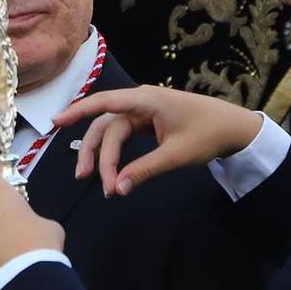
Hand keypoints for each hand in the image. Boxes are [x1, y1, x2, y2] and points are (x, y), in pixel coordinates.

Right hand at [54, 84, 262, 196]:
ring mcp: (144, 112)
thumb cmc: (208, 134)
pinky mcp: (148, 122)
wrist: (234, 128)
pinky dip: (117, 153)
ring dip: (104, 156)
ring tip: (99, 182)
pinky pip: (124, 136)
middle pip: (106, 126)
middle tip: (87, 179)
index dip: (78, 111)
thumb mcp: (176, 155)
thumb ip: (144, 170)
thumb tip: (116, 189)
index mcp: (146, 100)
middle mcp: (140, 102)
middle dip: (95, 153)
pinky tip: (112, 171)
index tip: (56, 122)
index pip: (104, 103)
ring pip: (113, 133)